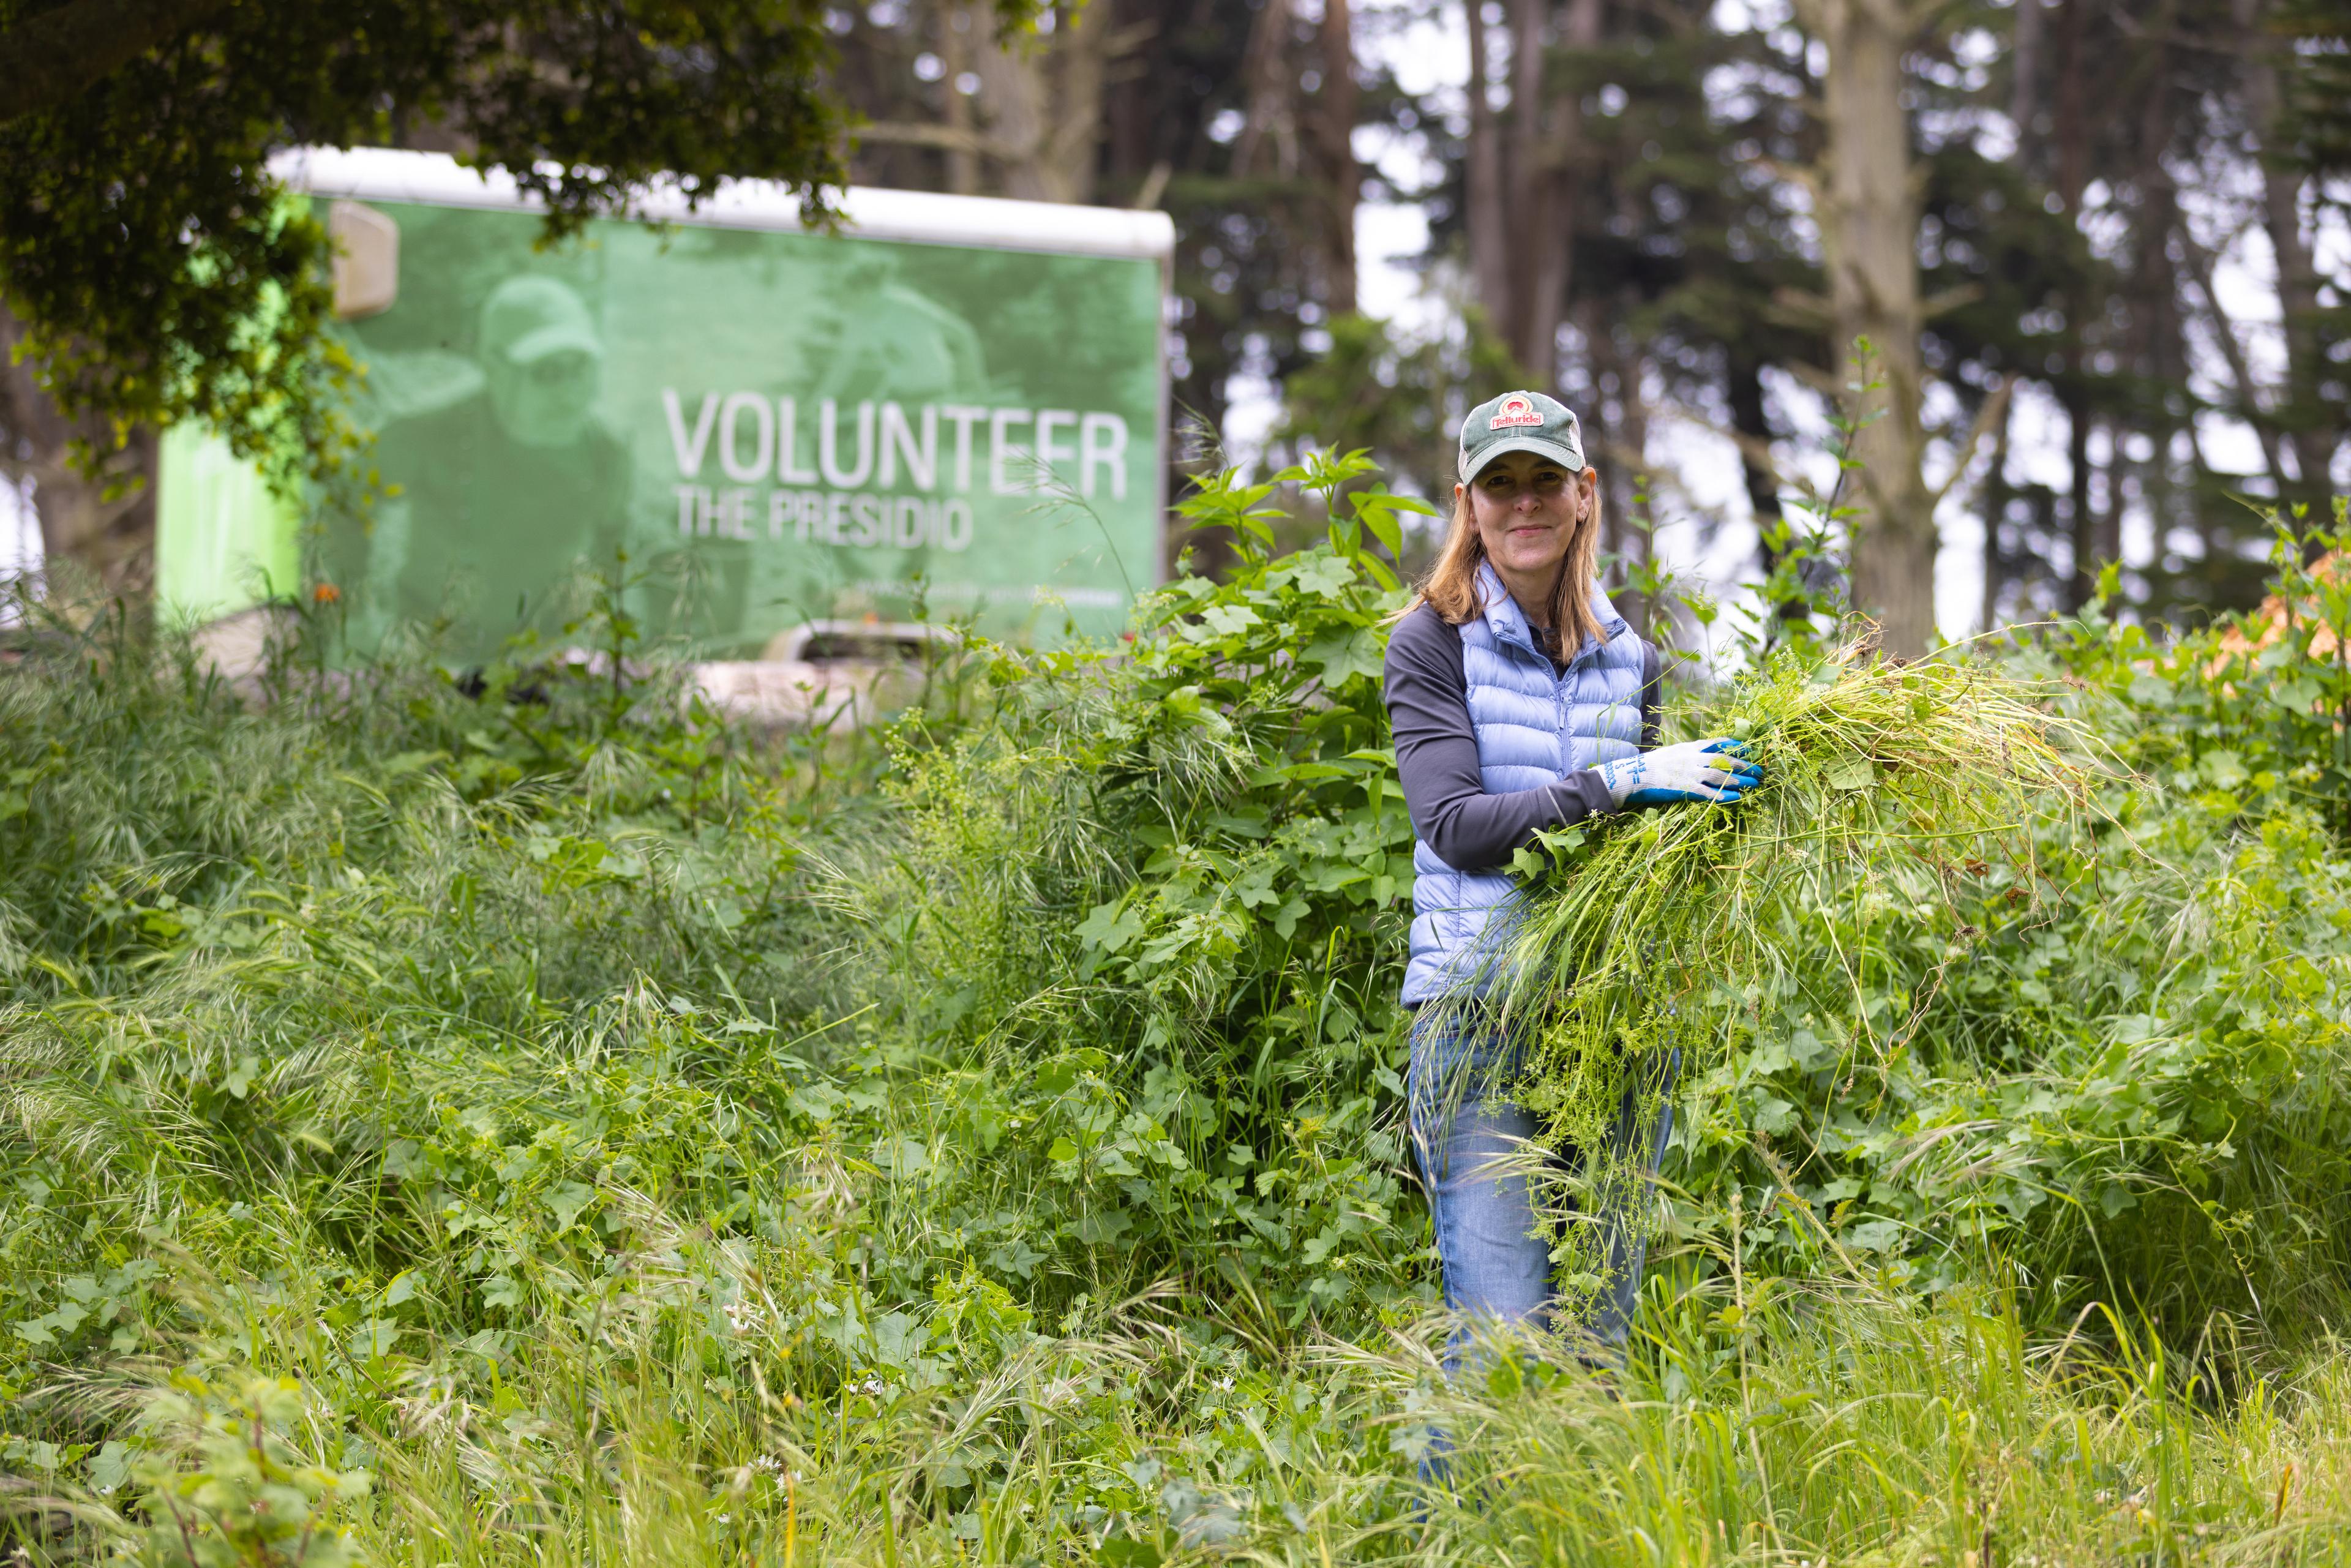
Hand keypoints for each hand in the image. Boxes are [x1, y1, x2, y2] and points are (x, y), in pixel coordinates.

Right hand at [1596, 738, 1762, 808]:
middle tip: (1759, 769)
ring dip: (1740, 780)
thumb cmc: (1650, 765)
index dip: (1736, 745)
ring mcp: (1691, 774)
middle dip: (1745, 764)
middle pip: (1726, 760)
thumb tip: (1699, 753)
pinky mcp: (1687, 790)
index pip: (1718, 743)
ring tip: (1755, 784)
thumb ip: (1687, 753)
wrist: (1634, 775)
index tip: (1749, 747)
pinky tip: (1738, 798)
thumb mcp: (1672, 752)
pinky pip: (1710, 793)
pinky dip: (1725, 795)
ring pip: (1722, 776)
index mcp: (1690, 748)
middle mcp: (1694, 758)